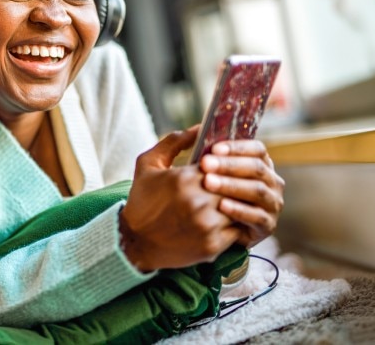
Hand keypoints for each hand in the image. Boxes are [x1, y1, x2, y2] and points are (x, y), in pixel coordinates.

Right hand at [120, 126, 241, 271]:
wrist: (134, 243)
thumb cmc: (141, 202)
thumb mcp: (148, 166)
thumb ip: (173, 142)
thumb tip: (199, 128)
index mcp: (183, 178)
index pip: (220, 164)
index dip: (222, 166)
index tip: (219, 169)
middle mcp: (197, 201)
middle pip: (233, 185)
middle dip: (233, 184)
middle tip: (229, 186)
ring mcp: (207, 224)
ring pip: (239, 207)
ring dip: (237, 205)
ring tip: (230, 202)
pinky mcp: (212, 244)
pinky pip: (238, 229)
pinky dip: (235, 225)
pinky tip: (225, 221)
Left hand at [199, 140, 284, 247]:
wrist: (211, 229)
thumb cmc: (206, 193)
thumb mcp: (201, 170)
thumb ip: (199, 149)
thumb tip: (197, 128)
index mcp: (260, 163)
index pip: (257, 149)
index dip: (237, 147)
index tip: (213, 148)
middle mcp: (271, 181)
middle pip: (256, 168)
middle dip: (229, 165)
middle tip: (205, 164)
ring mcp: (272, 203)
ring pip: (256, 190)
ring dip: (232, 185)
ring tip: (209, 183)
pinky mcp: (267, 225)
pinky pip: (256, 216)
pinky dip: (239, 210)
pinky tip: (221, 206)